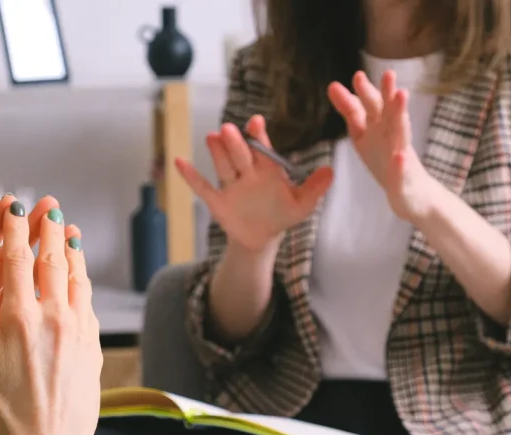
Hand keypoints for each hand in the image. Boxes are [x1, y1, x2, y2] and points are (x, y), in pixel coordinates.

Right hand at [0, 201, 102, 434]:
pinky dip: (83, 282)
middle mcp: (53, 318)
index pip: (17, 260)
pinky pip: (88, 303)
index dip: (16, 229)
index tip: (16, 208)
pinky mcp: (93, 345)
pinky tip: (79, 277)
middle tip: (50, 209)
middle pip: (53, 261)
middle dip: (50, 231)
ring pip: (77, 278)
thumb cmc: (4, 411)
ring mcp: (78, 330)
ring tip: (69, 233)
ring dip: (72, 252)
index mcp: (18, 320)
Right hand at [175, 116, 333, 253]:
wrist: (263, 237)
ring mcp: (231, 185)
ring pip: (223, 166)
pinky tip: (179, 162)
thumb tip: (331, 172)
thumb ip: (315, 188)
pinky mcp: (217, 201)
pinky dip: (190, 176)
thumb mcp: (302, 204)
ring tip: (212, 137)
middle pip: (240, 155)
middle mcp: (247, 172)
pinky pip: (202, 187)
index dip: (258, 136)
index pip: (262, 149)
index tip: (256, 122)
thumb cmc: (282, 215)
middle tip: (230, 129)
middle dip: (236, 143)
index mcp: (267, 169)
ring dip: (217, 153)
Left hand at [328, 70, 443, 222]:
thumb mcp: (364, 134)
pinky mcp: (404, 179)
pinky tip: (400, 158)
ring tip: (402, 96)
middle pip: (387, 112)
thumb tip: (333, 86)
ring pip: (401, 133)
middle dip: (385, 93)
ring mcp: (400, 156)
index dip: (362, 94)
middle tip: (386, 74)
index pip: (369, 107)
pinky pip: (401, 172)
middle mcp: (391, 136)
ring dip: (401, 115)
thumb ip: (351, 111)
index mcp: (378, 127)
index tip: (354, 77)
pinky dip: (400, 165)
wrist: (412, 194)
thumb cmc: (387, 160)